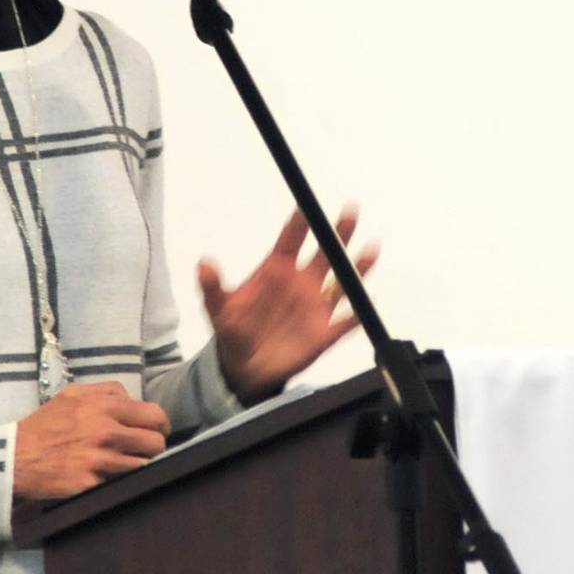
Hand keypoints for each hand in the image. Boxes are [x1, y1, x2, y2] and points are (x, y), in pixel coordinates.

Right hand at [12, 381, 169, 499]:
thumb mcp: (73, 394)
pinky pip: (122, 485)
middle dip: (153, 448)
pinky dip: (120, 483)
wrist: (14, 457)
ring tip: (126, 465)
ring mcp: (100, 460)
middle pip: (156, 444)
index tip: (155, 432)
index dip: (160, 426)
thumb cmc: (45, 425)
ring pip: (144, 467)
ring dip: (138, 467)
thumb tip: (133, 399)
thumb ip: (107, 391)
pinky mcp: (91, 485)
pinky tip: (109, 478)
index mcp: (105, 406)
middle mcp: (107, 432)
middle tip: (142, 451)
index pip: (156, 416)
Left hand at [200, 205, 377, 404]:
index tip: (306, 206)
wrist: (245, 368)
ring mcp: (315, 306)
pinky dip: (357, 314)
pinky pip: (345, 322)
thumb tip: (203, 265)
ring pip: (342, 281)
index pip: (291, 239)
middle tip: (350, 212)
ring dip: (357, 267)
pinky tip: (365, 305)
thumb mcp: (218, 309)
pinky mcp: (324, 332)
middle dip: (338, 233)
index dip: (300, 222)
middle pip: (324, 252)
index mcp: (277, 269)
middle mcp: (301, 282)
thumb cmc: (234, 329)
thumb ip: (213, 287)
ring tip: (370, 250)